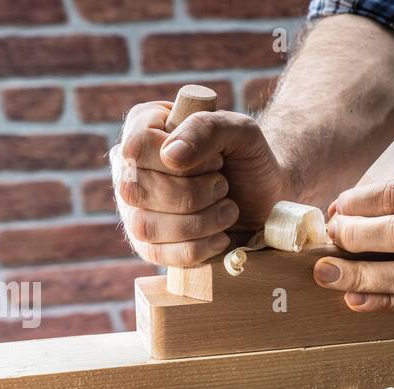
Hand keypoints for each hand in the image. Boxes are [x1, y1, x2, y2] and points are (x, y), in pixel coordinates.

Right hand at [111, 102, 289, 266]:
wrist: (265, 199)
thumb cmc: (247, 159)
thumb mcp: (239, 131)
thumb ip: (206, 129)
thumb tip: (170, 155)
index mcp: (143, 127)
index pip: (137, 147)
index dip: (181, 161)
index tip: (216, 161)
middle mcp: (128, 168)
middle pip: (136, 190)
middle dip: (193, 195)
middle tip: (224, 187)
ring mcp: (133, 209)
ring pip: (145, 226)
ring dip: (198, 223)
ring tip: (228, 211)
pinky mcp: (148, 245)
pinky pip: (158, 256)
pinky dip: (197, 248)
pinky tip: (221, 237)